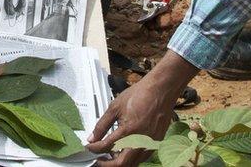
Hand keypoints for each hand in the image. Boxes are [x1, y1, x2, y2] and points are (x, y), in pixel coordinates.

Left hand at [87, 52, 198, 166]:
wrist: (161, 91)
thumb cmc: (141, 95)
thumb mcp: (115, 107)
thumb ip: (102, 125)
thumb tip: (93, 137)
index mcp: (128, 131)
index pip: (106, 147)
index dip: (94, 149)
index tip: (89, 148)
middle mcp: (140, 141)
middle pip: (120, 164)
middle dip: (106, 163)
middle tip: (97, 158)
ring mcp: (149, 144)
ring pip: (132, 164)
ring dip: (118, 162)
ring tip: (109, 155)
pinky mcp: (155, 144)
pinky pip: (141, 159)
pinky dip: (130, 159)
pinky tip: (123, 151)